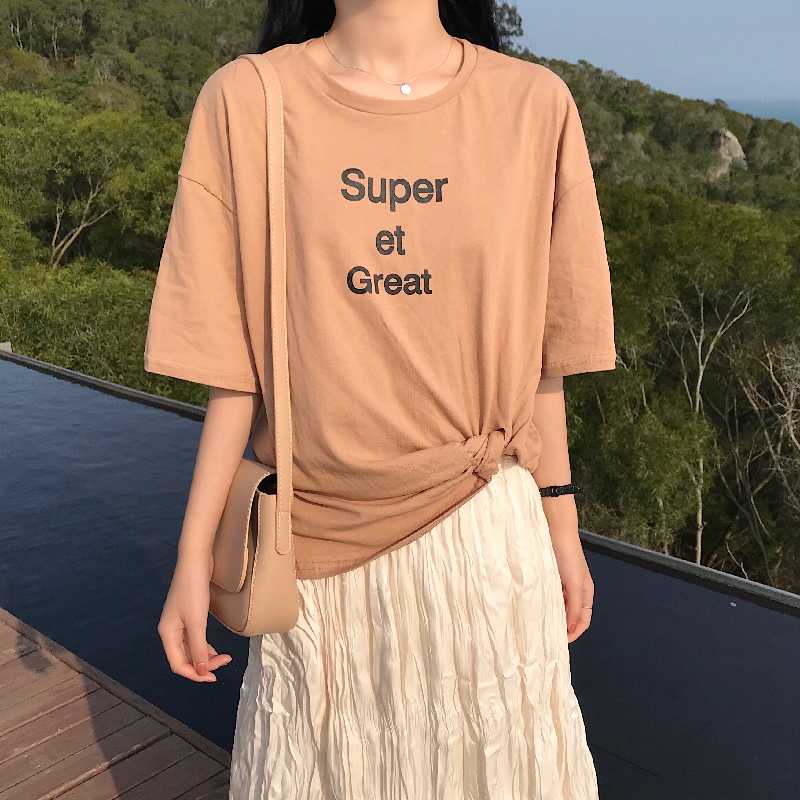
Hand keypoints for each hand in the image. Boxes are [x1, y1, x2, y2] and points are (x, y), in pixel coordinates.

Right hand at [157, 551, 232, 681]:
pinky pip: (194, 638)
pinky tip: (214, 649)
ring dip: (205, 655)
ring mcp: (178, 622)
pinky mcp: (188, 614)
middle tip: (225, 662)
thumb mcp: (197, 621)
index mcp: (167, 633)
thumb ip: (199, 648)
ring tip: (223, 658)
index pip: (178, 665)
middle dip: (203, 664)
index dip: (195, 674)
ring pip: (190, 648)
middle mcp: (170, 630)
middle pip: (184, 658)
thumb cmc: (193, 589)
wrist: (195, 561)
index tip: (214, 676)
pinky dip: (204, 645)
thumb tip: (201, 671)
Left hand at [549, 530, 593, 643]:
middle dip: (563, 627)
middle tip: (549, 637)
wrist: (555, 532)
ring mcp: (563, 584)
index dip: (575, 632)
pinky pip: (550, 597)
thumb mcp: (575, 584)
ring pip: (560, 607)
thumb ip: (575, 606)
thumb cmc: (569, 556)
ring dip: (554, 616)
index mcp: (586, 593)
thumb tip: (572, 628)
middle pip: (571, 615)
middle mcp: (575, 591)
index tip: (561, 642)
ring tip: (542, 625)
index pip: (583, 620)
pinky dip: (546, 605)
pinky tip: (537, 608)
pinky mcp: (551, 578)